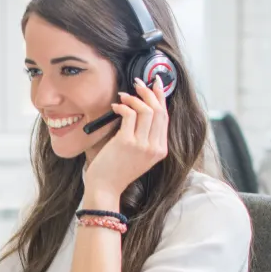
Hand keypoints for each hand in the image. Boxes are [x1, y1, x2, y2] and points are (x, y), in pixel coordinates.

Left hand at [83, 76, 168, 207]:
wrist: (105, 188)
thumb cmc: (116, 171)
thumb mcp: (138, 155)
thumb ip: (144, 137)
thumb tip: (141, 109)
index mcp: (160, 150)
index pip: (165, 118)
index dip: (161, 98)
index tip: (156, 84)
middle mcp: (155, 147)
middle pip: (159, 111)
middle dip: (150, 92)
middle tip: (139, 83)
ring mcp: (142, 145)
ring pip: (147, 110)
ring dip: (135, 97)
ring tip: (124, 95)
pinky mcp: (127, 142)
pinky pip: (129, 115)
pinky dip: (123, 106)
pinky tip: (115, 106)